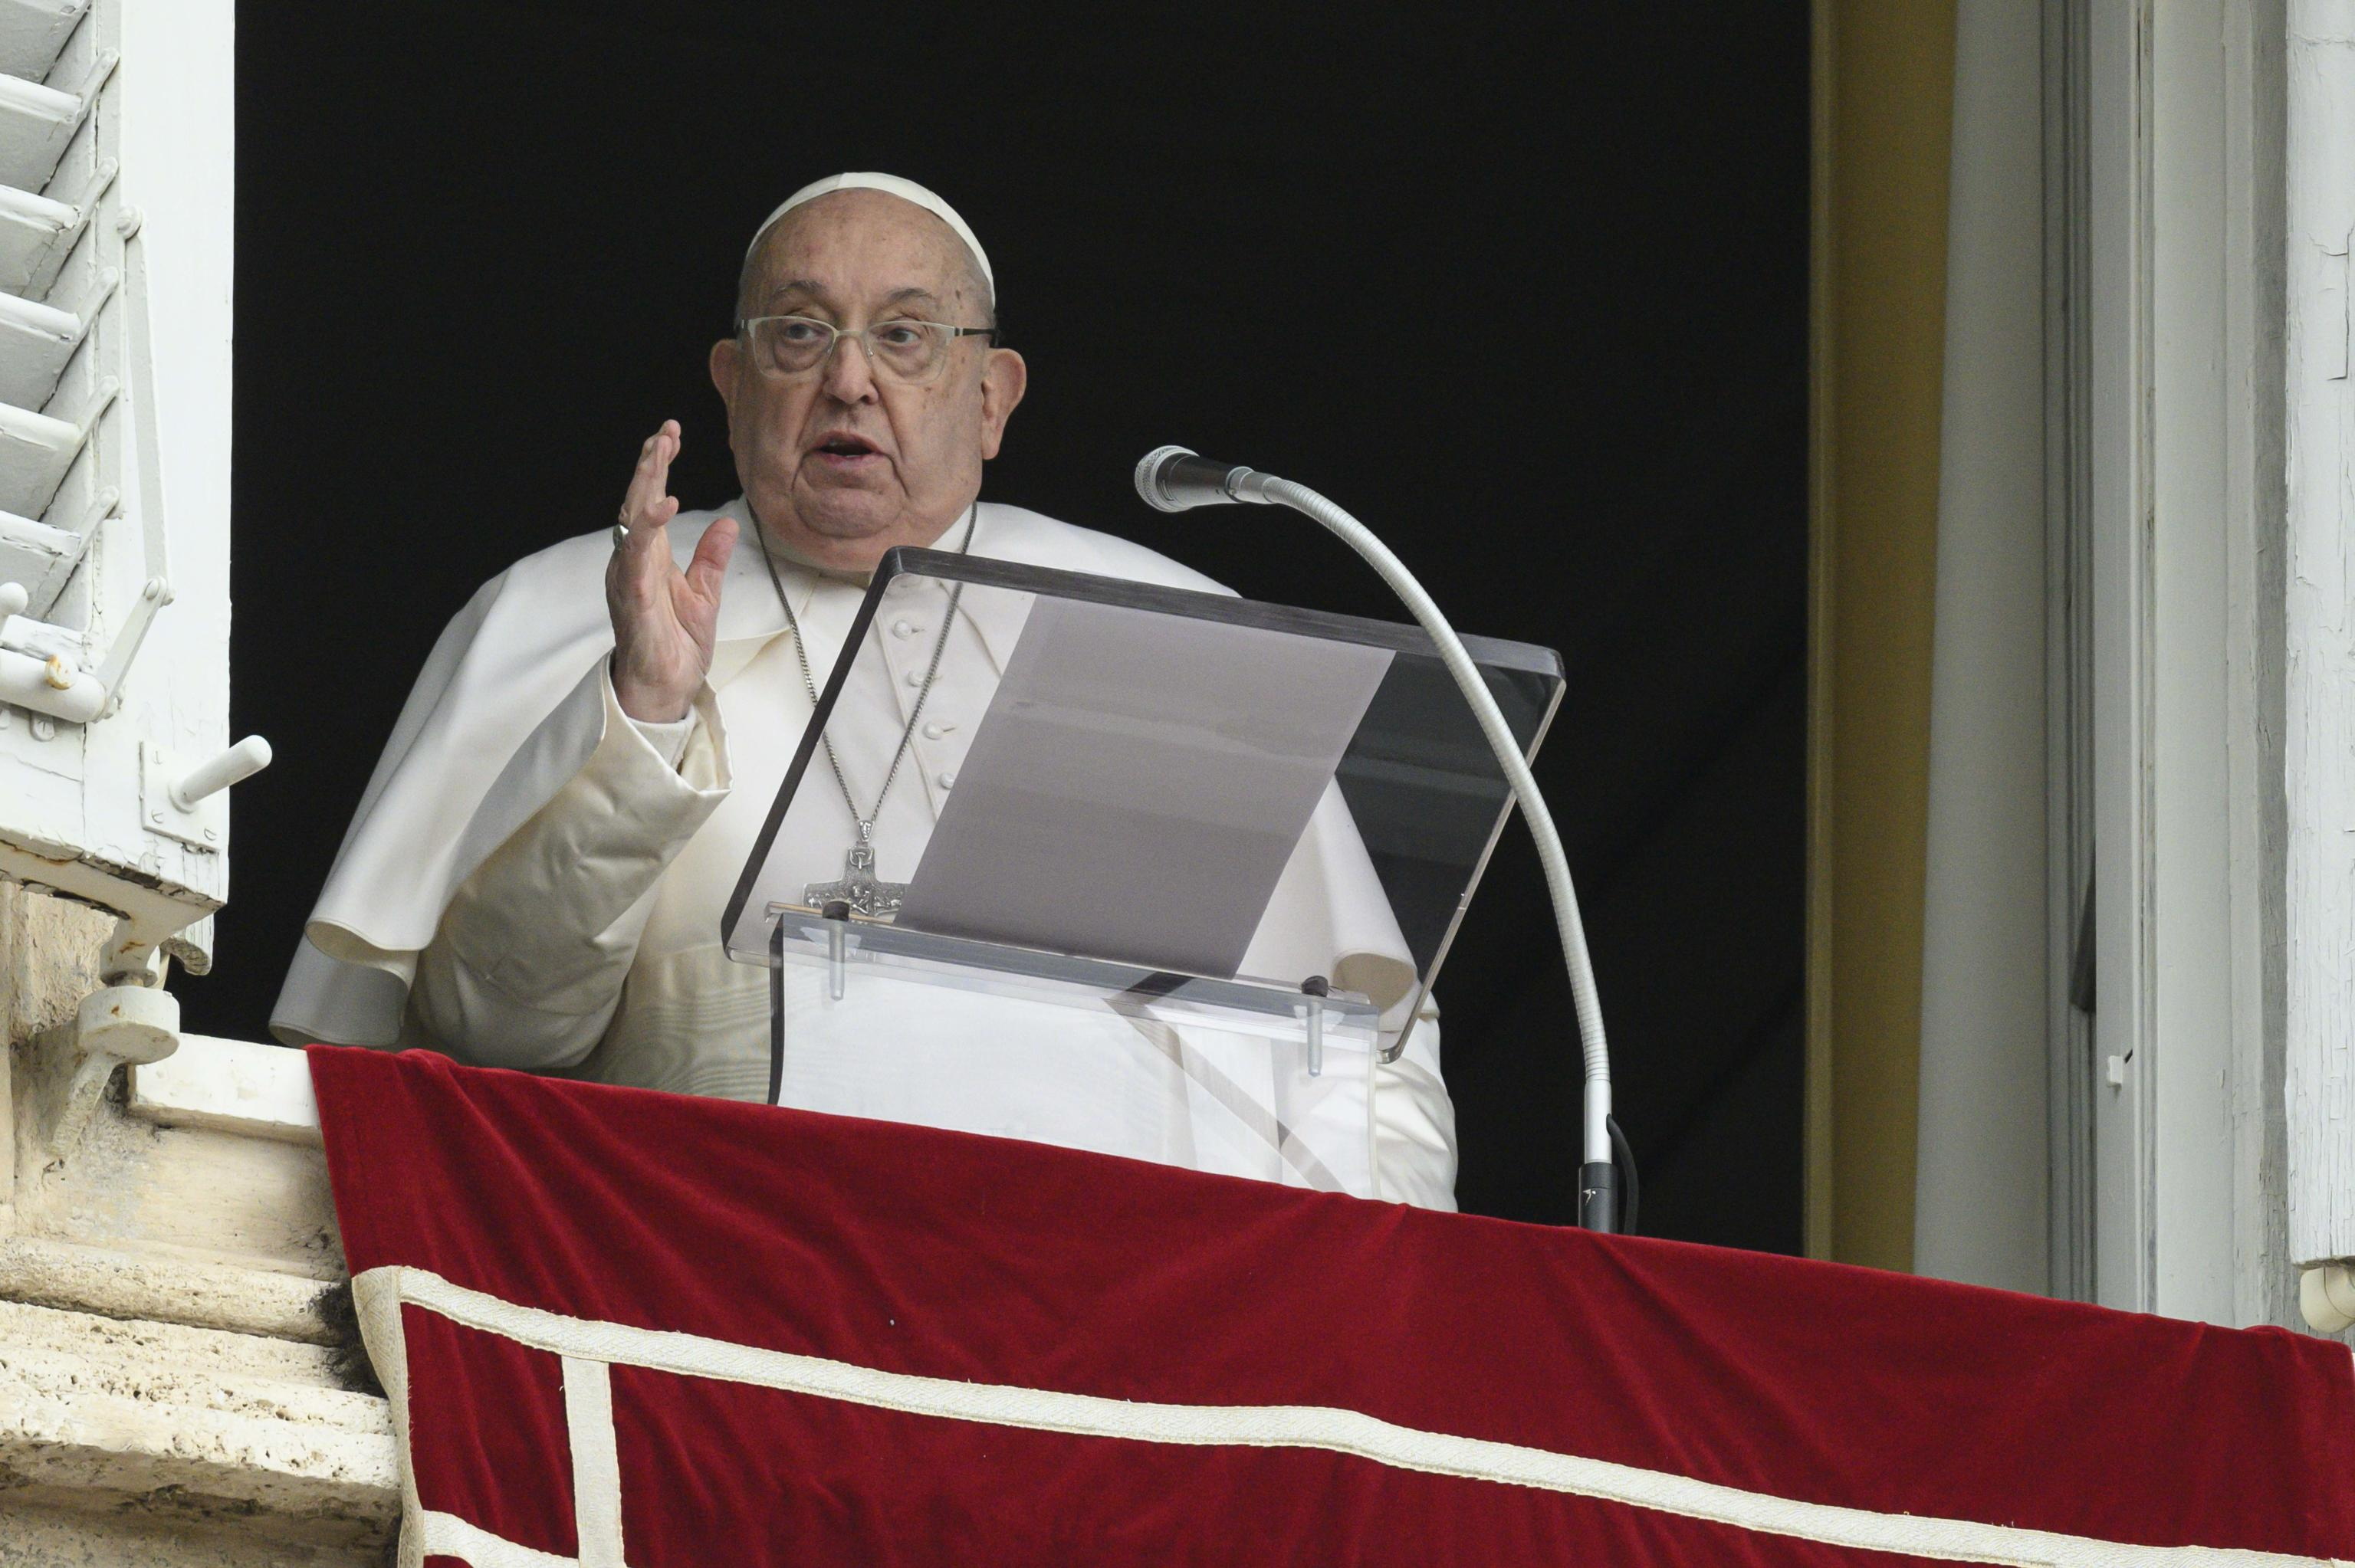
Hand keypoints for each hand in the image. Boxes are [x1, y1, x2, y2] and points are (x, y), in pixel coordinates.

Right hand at [606, 420, 737, 722]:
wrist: (666, 689)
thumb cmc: (676, 646)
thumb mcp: (705, 594)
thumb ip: (710, 557)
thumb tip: (726, 523)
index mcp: (649, 557)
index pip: (651, 502)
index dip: (659, 467)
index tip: (671, 434)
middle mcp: (634, 561)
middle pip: (638, 501)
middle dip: (651, 463)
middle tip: (665, 430)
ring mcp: (630, 577)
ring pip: (632, 518)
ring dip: (645, 482)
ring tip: (660, 450)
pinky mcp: (634, 597)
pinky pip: (638, 555)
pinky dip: (650, 527)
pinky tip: (665, 504)